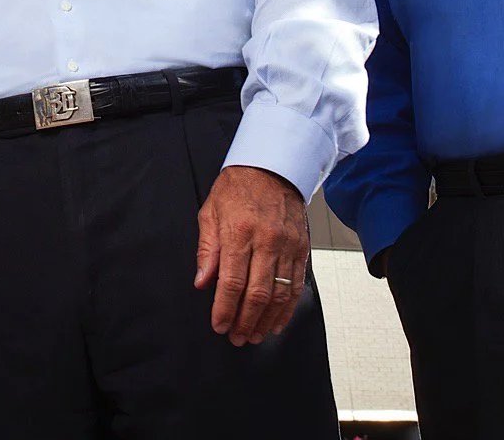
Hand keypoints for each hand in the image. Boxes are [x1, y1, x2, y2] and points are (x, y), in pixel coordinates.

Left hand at [194, 165, 308, 345]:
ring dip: (266, 320)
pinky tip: (276, 322)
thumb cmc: (237, 188)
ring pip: (279, 294)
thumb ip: (207, 250)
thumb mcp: (210, 212)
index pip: (231, 281)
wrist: (273, 166)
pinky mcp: (301, 248)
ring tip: (254, 335)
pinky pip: (296, 285)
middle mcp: (266, 241)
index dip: (224, 309)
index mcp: (239, 232)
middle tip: (236, 338)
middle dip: (245, 321)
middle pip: (257, 293)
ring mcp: (287, 246)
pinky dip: (287, 308)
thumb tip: (201, 283)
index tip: (219, 326)